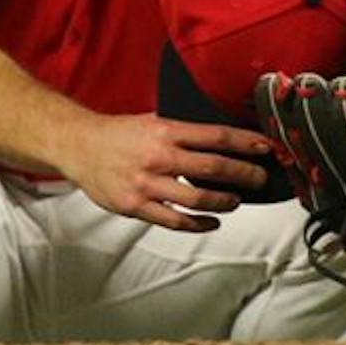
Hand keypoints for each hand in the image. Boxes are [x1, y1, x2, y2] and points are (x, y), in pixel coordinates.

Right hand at [58, 112, 273, 231]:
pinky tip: (212, 221)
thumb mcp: (153, 121)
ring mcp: (146, 184)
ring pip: (196, 199)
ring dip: (223, 201)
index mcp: (165, 131)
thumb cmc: (119, 134)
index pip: (215, 136)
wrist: (79, 146)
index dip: (245, 143)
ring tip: (236, 200)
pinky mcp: (136, 206)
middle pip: (213, 168)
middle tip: (260, 178)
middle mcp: (158, 157)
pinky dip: (198, 224)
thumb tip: (221, 139)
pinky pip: (174, 220)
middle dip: (244, 174)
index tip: (265, 148)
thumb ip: (184, 132)